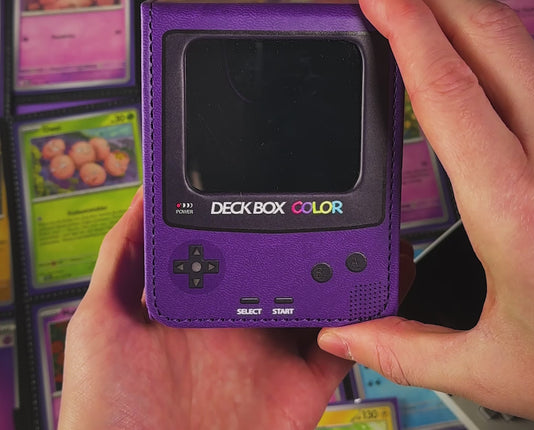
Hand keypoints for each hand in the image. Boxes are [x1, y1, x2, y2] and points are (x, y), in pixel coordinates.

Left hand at [58, 186, 353, 429]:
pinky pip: (341, 348)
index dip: (254, 217)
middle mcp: (240, 318)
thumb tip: (143, 196)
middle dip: (306, 235)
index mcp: (201, 298)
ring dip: (339, 272)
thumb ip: (122, 257)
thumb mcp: (103, 320)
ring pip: (318, 300)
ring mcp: (273, 349)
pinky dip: (361, 324)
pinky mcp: (302, 383)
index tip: (271, 186)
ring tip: (357, 236)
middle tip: (327, 202)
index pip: (234, 245)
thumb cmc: (112, 407)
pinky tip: (369, 293)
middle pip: (281, 267)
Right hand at [318, 0, 533, 422]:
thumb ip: (406, 349)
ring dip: (463, 12)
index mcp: (519, 214)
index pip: (451, 93)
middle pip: (495, 43)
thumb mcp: (494, 371)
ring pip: (524, 48)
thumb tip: (342, 336)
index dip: (407, 30)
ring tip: (415, 1)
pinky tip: (466, 49)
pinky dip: (494, 45)